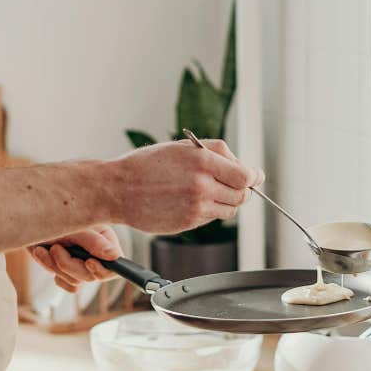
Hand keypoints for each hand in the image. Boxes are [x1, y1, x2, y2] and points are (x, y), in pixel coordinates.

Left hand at [28, 224, 123, 293]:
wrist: (27, 221)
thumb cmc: (51, 216)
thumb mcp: (73, 228)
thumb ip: (93, 242)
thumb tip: (115, 256)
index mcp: (104, 238)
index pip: (114, 264)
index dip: (102, 268)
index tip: (88, 262)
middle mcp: (96, 252)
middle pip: (92, 276)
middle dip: (69, 265)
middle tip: (55, 249)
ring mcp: (82, 263)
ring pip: (77, 281)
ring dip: (56, 267)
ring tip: (42, 249)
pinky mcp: (68, 271)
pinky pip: (67, 285)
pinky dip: (53, 272)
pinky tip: (44, 256)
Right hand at [111, 138, 264, 236]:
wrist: (117, 190)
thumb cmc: (145, 165)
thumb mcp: (181, 147)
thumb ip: (215, 153)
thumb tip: (244, 167)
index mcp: (202, 161)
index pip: (246, 175)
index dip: (252, 176)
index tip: (253, 176)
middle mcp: (202, 185)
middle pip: (242, 194)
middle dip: (241, 189)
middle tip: (231, 183)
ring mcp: (196, 207)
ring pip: (230, 209)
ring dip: (226, 201)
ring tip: (207, 190)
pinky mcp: (189, 223)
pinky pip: (211, 217)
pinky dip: (209, 210)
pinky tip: (191, 200)